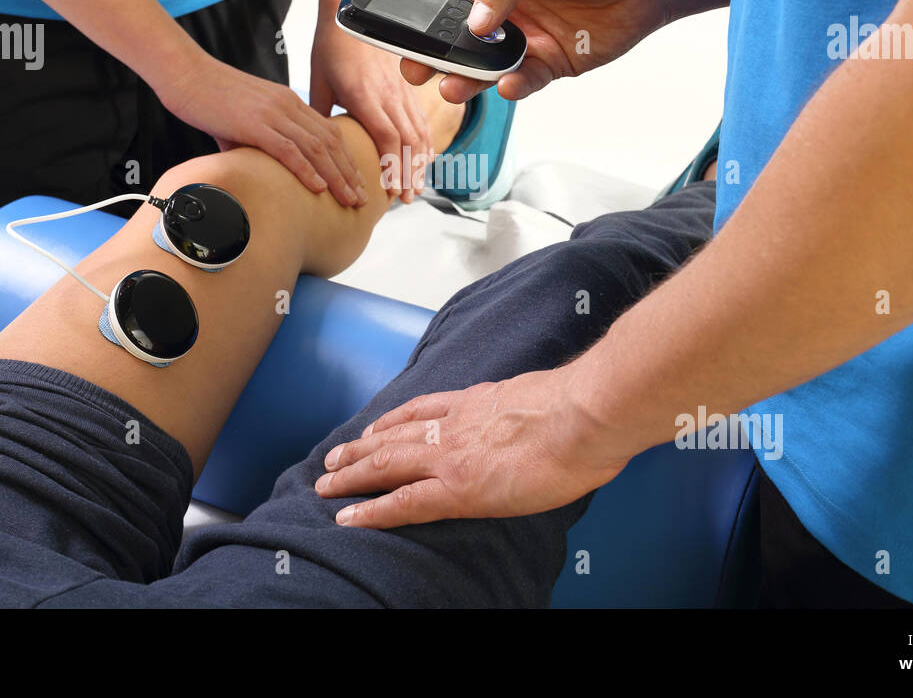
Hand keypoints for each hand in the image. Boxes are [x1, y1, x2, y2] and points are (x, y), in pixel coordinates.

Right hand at [157, 53, 366, 207]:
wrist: (184, 73)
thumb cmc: (208, 97)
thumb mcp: (241, 122)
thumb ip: (255, 144)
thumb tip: (257, 170)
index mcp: (288, 102)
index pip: (329, 132)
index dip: (347, 159)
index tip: (357, 181)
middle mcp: (287, 105)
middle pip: (331, 142)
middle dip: (350, 172)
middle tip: (363, 198)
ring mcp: (272, 113)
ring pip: (316, 147)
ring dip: (337, 176)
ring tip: (349, 199)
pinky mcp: (253, 123)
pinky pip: (287, 149)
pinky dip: (306, 169)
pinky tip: (318, 187)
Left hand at [311, 20, 432, 202]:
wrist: (351, 10)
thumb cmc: (331, 45)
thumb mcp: (318, 81)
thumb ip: (320, 114)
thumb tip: (312, 144)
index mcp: (365, 95)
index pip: (387, 137)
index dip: (393, 166)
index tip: (391, 190)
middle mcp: (389, 94)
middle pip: (408, 141)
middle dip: (410, 173)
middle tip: (407, 200)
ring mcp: (401, 89)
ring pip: (419, 131)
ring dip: (420, 161)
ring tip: (416, 186)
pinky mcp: (406, 86)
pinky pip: (421, 118)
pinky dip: (425, 141)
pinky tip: (422, 158)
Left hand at [314, 365, 629, 527]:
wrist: (586, 415)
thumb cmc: (585, 408)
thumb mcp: (548, 396)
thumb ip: (531, 408)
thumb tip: (544, 419)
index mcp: (480, 401)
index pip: (426, 408)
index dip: (395, 419)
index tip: (376, 427)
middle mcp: (457, 424)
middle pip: (395, 433)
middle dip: (361, 447)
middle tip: (333, 458)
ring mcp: (452, 455)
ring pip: (387, 463)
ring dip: (353, 474)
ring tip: (326, 485)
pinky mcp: (456, 488)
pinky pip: (403, 500)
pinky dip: (373, 511)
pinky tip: (349, 518)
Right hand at [403, 0, 672, 103]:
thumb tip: (475, 21)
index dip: (423, 19)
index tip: (403, 37)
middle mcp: (507, 12)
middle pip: (460, 42)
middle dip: (436, 58)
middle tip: (417, 72)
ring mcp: (528, 40)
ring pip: (487, 68)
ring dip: (469, 80)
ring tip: (452, 89)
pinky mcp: (553, 64)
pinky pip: (525, 81)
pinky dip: (514, 86)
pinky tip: (509, 85)